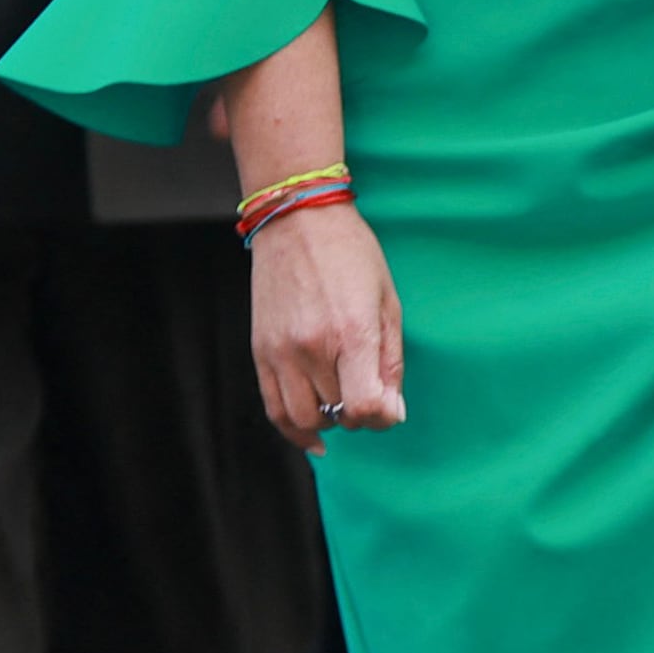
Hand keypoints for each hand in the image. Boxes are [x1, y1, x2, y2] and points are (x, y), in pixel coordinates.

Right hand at [251, 201, 405, 451]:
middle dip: (360, 413)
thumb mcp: (388, 302)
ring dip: (328, 420)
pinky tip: (315, 433)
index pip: (364, 407)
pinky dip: (294, 429)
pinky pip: (274, 409)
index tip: (389, 404)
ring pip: (304, 419)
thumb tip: (392, 412)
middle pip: (338, 414)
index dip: (383, 416)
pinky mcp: (261, 351)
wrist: (297, 219)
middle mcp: (312, 346)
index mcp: (351, 332)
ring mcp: (281, 351)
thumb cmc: (350, 254)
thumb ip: (391, 363)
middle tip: (367, 391)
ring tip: (340, 399)